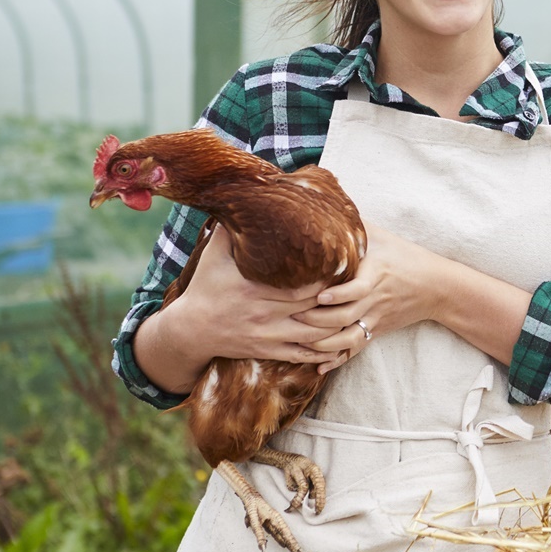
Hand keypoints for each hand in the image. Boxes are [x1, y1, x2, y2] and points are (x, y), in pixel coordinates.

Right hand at [155, 226, 342, 374]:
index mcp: (254, 288)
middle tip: (360, 287)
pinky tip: (341, 344)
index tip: (345, 266)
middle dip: (338, 300)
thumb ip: (232, 229)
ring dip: (336, 326)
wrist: (190, 329)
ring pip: (313, 334)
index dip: (326, 277)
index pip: (301, 283)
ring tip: (357, 313)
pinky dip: (323, 351)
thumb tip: (245, 196)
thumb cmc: (206, 285)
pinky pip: (302, 354)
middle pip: (313, 307)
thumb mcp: (215, 253)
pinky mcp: (268, 350)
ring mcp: (268, 335)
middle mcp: (264, 313)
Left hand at [292, 226, 441, 373]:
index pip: (357, 289)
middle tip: (292, 317)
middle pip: (345, 317)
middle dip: (317, 321)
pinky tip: (319, 365)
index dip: (337, 295)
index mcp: (376, 275)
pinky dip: (337, 360)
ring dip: (324, 343)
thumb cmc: (404, 256)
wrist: (436, 286)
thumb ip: (355, 225)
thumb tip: (324, 203)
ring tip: (300, 341)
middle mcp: (375, 300)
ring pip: (348, 338)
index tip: (318, 296)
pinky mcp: (377, 331)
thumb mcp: (382, 236)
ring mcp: (375, 318)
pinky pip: (356, 349)